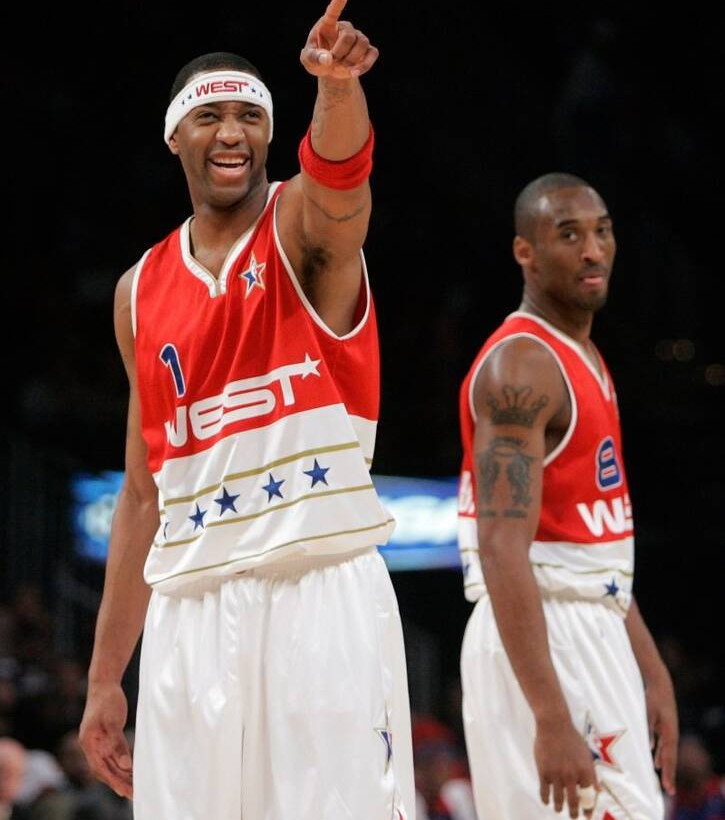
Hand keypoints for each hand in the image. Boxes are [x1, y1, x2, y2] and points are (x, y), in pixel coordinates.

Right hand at [78, 682, 132, 798]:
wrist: (104, 683)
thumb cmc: (107, 699)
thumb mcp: (113, 721)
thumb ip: (117, 743)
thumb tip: (125, 765)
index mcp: (88, 742)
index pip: (100, 768)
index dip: (112, 781)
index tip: (124, 791)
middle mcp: (91, 745)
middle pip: (104, 769)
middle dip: (118, 782)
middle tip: (134, 794)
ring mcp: (97, 742)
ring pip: (108, 763)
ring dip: (120, 775)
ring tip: (135, 786)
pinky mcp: (104, 738)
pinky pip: (112, 755)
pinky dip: (121, 763)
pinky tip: (131, 770)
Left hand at [300, 0, 378, 78]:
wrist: (330, 71)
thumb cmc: (317, 60)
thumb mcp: (308, 60)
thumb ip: (314, 58)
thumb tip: (328, 59)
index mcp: (328, 24)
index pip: (333, 10)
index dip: (338, 2)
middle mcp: (345, 27)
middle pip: (349, 36)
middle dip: (340, 53)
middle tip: (332, 63)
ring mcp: (358, 38)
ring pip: (363, 43)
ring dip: (351, 60)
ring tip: (340, 68)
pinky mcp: (367, 50)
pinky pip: (372, 54)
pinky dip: (364, 65)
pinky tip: (353, 72)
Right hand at [535, 719, 598, 817]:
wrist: (554, 725)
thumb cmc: (572, 739)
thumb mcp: (586, 755)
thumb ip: (591, 774)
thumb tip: (598, 791)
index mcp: (585, 771)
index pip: (590, 797)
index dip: (589, 809)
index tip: (587, 816)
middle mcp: (572, 775)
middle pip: (573, 802)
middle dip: (574, 813)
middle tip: (573, 817)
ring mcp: (557, 774)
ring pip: (558, 799)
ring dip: (559, 807)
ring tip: (558, 810)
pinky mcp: (543, 771)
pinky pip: (544, 791)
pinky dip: (545, 799)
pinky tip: (547, 801)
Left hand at [645, 671, 678, 795]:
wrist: (660, 684)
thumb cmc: (653, 698)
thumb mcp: (648, 714)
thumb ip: (648, 731)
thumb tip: (650, 748)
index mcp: (669, 733)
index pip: (669, 758)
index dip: (668, 773)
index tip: (668, 787)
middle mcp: (671, 734)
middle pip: (670, 759)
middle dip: (669, 774)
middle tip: (669, 791)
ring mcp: (668, 731)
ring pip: (667, 753)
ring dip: (664, 766)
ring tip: (664, 782)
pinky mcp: (664, 727)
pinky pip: (663, 745)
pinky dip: (660, 755)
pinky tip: (656, 762)